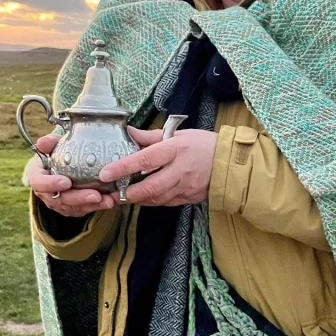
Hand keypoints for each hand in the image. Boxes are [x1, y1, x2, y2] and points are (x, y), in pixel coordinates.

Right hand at [28, 134, 117, 215]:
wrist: (61, 167)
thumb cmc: (56, 154)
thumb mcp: (53, 146)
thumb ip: (49, 143)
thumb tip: (42, 142)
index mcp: (38, 178)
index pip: (39, 183)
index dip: (51, 184)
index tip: (66, 182)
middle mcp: (46, 194)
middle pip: (60, 200)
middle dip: (79, 198)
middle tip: (95, 195)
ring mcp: (59, 204)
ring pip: (74, 208)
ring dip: (92, 205)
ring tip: (108, 200)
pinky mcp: (71, 209)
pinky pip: (83, 210)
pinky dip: (97, 206)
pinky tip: (110, 201)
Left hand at [99, 126, 216, 205]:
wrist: (229, 164)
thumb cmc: (203, 145)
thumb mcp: (178, 134)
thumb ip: (150, 137)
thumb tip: (129, 133)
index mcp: (175, 150)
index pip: (144, 160)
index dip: (123, 168)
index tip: (106, 173)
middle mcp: (179, 170)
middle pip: (149, 187)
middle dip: (128, 193)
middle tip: (112, 193)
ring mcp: (185, 187)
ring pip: (156, 198)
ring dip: (138, 199)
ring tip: (123, 195)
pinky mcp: (188, 198)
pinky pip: (165, 203)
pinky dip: (152, 201)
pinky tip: (143, 197)